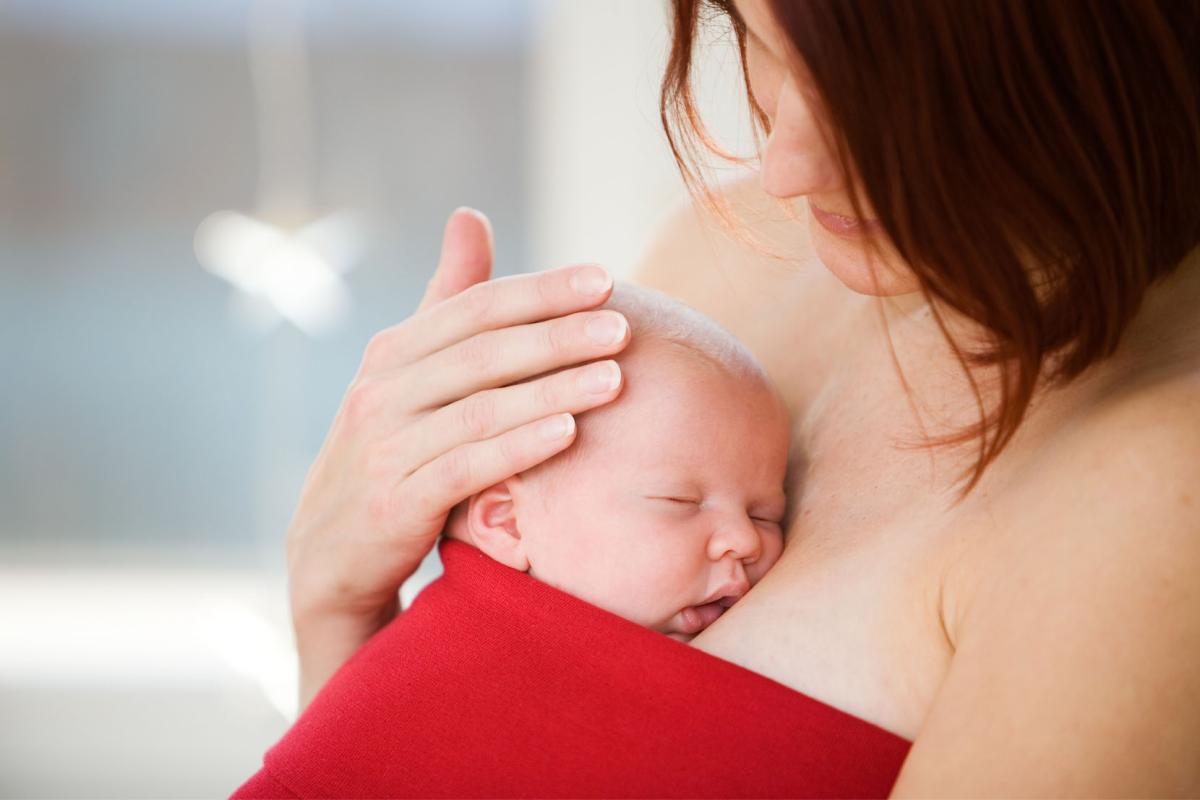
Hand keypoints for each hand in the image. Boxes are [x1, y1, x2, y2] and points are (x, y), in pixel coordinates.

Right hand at [286, 208, 628, 708]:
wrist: (330, 554)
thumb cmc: (392, 452)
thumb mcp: (409, 376)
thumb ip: (447, 303)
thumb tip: (470, 215)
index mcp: (392, 353)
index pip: (475, 307)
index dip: (540, 291)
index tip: (604, 279)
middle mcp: (382, 391)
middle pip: (483, 352)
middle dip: (557, 337)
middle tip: (622, 328)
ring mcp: (385, 448)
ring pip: (480, 409)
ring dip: (552, 391)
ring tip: (614, 378)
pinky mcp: (395, 504)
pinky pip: (466, 468)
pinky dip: (518, 448)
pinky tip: (569, 434)